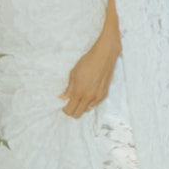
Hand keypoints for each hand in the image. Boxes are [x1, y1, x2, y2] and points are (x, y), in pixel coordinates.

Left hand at [61, 0, 120, 116]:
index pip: (70, 110)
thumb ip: (68, 88)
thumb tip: (63, 97)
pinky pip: (95, 104)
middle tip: (69, 103)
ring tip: (79, 97)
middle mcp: (89, 97)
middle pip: (77, 114)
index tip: (63, 105)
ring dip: (81, 106)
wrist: (105, 54)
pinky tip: (87, 93)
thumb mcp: (74, 73)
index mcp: (79, 92)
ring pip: (87, 110)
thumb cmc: (88, 61)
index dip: (65, 110)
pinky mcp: (105, 94)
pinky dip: (90, 102)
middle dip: (72, 111)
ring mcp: (98, 96)